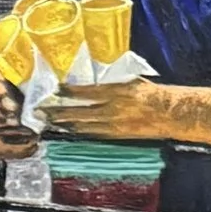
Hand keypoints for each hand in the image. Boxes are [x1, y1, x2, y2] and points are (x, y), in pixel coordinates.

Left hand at [37, 80, 172, 140]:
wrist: (170, 113)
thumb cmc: (151, 93)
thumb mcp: (130, 79)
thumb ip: (111, 80)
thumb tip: (94, 76)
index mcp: (116, 92)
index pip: (86, 92)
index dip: (69, 91)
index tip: (56, 89)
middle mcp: (112, 110)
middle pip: (79, 112)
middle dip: (58, 111)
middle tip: (40, 111)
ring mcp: (113, 125)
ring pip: (83, 125)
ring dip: (64, 124)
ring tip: (49, 122)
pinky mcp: (117, 135)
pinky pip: (93, 134)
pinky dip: (78, 132)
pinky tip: (68, 130)